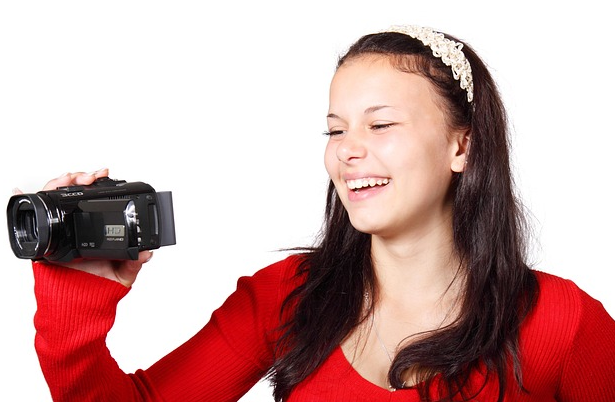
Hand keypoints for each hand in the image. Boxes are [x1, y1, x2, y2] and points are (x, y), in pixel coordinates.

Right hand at [17, 169, 151, 286]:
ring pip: (54, 198)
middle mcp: (77, 227)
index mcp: (96, 230)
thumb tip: (147, 253)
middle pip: (73, 192)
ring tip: (69, 178)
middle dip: (79, 177)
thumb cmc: (99, 288)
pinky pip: (34, 218)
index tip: (105, 175)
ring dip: (59, 182)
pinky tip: (18, 189)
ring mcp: (60, 231)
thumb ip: (134, 263)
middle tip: (90, 176)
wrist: (78, 307)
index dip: (98, 183)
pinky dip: (25, 200)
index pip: (95, 198)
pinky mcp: (44, 240)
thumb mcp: (122, 275)